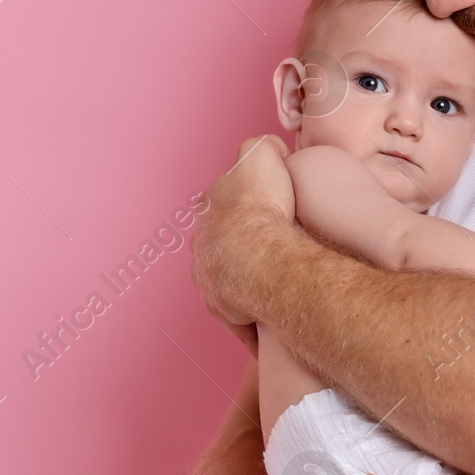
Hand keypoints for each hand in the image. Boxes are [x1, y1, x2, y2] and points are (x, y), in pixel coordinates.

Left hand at [191, 136, 294, 331]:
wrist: (257, 253)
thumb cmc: (260, 205)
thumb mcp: (260, 154)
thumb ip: (262, 146)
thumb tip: (273, 149)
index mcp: (207, 213)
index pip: (217, 209)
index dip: (239, 210)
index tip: (257, 214)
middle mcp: (201, 249)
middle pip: (218, 249)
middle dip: (236, 252)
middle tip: (267, 255)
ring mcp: (209, 283)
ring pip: (226, 285)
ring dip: (242, 288)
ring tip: (270, 290)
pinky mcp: (225, 312)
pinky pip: (241, 322)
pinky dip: (254, 325)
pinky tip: (270, 328)